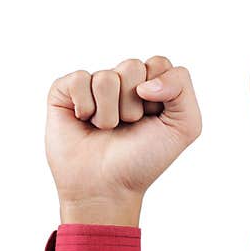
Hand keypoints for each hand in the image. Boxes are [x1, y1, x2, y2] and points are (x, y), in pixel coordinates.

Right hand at [46, 56, 201, 226]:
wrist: (108, 187)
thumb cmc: (145, 159)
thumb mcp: (185, 126)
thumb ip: (182, 88)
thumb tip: (144, 81)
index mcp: (152, 86)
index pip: (159, 63)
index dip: (160, 94)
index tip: (154, 119)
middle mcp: (122, 82)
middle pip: (132, 67)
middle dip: (134, 105)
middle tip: (128, 126)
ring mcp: (93, 85)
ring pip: (107, 77)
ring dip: (110, 113)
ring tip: (106, 129)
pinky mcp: (65, 91)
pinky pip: (79, 79)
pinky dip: (86, 108)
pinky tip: (85, 122)